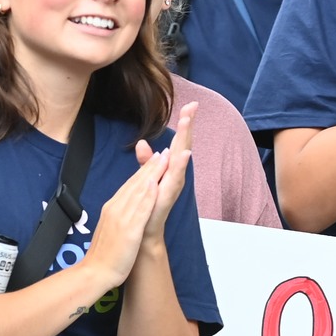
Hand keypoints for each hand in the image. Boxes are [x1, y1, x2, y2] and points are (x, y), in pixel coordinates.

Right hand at [81, 157, 162, 287]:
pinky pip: (139, 209)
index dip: (143, 171)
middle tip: (164, 151)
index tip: (156, 159)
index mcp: (112, 208)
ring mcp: (122, 218)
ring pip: (138, 191)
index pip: (130, 185)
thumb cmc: (103, 254)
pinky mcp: (128, 230)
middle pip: (135, 183)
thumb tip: (124, 207)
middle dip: (150, 166)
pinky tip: (155, 184)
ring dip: (151, 174)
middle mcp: (115, 208)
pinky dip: (147, 195)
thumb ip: (117, 215)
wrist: (94, 272)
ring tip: (164, 159)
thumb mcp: (110, 228)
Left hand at [134, 102, 195, 245]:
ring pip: (182, 157)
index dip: (185, 123)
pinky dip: (181, 165)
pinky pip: (176, 178)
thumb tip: (142, 143)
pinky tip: (184, 153)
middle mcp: (176, 173)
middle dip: (188, 125)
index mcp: (170, 167)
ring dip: (185, 139)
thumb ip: (146, 161)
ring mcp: (174, 183)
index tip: (190, 104)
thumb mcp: (147, 178)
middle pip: (184, 144)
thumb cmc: (148, 205)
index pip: (178, 141)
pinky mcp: (168, 195)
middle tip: (193, 105)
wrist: (144, 231)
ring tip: (188, 121)